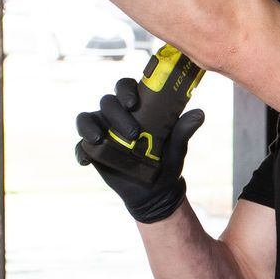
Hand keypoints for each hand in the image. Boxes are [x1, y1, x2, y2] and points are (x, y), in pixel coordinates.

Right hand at [74, 76, 205, 223]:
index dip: (125, 89)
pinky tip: (87, 161)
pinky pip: (79, 146)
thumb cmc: (166, 162)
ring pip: (86, 118)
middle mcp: (116, 115)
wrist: (154, 191)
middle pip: (107, 102)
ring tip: (99, 140)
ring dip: (89, 126)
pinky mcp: (92, 150)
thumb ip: (183, 131)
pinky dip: (80, 151)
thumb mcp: (176, 148)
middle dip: (117, 114)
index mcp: (136, 108)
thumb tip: (199, 114)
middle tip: (133, 133)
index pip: (125, 87)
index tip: (133, 102)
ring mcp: (102, 131)